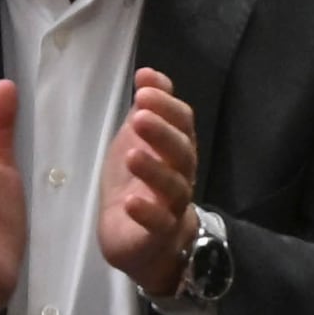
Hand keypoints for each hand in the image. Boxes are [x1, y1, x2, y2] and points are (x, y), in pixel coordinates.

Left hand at [100, 69, 201, 302]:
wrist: (138, 241)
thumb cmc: (138, 185)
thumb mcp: (136, 142)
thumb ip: (146, 111)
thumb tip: (148, 74)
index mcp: (178, 150)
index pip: (182, 123)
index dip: (167, 104)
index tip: (144, 85)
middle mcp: (181, 175)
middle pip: (182, 152)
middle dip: (163, 132)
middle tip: (141, 115)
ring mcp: (172, 207)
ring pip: (173, 186)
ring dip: (153, 169)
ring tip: (132, 154)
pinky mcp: (157, 235)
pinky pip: (158, 224)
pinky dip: (146, 212)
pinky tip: (130, 201)